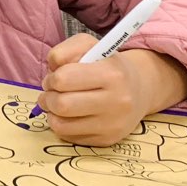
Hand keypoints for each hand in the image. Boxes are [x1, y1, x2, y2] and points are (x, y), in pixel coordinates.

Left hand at [39, 33, 186, 145]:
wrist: (139, 90)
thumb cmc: (106, 64)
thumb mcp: (88, 46)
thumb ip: (64, 51)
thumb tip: (51, 69)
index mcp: (112, 74)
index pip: (63, 79)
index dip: (51, 78)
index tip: (54, 77)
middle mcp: (117, 101)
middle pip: (62, 105)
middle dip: (48, 97)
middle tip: (51, 92)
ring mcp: (113, 124)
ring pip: (61, 124)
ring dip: (51, 113)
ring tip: (56, 103)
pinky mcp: (107, 139)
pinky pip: (69, 136)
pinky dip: (61, 125)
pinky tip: (68, 115)